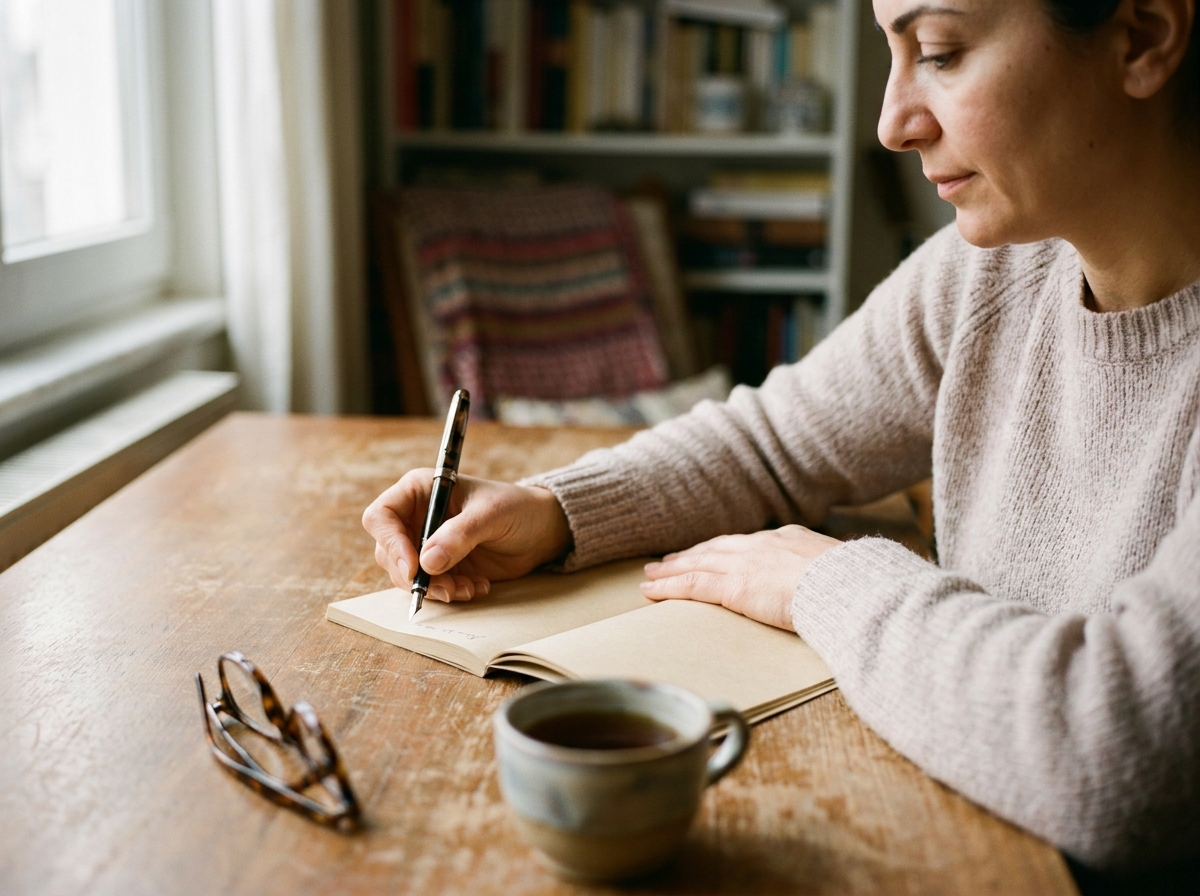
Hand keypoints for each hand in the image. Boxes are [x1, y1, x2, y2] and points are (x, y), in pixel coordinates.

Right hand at [362, 471, 571, 602]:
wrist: (540, 529)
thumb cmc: (516, 508)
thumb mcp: (491, 515)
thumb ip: (460, 535)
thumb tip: (426, 562)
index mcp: (420, 491)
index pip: (382, 516)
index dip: (391, 543)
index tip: (414, 568)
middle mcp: (416, 517)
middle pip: (389, 552)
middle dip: (414, 576)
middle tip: (447, 589)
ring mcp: (426, 544)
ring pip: (407, 575)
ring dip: (435, 588)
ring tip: (468, 588)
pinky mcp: (440, 567)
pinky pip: (430, 586)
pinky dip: (450, 592)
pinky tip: (477, 587)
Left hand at [640, 525, 841, 630]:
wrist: (850, 586)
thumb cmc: (855, 587)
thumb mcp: (842, 573)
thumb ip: (827, 577)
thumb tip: (836, 588)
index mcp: (790, 540)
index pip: (748, 544)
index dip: (723, 549)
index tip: (710, 552)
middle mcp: (762, 546)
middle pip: (716, 549)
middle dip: (691, 554)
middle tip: (667, 560)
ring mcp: (746, 564)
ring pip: (697, 564)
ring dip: (671, 570)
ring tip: (650, 574)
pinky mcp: (735, 587)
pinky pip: (691, 585)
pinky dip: (668, 587)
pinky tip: (650, 591)